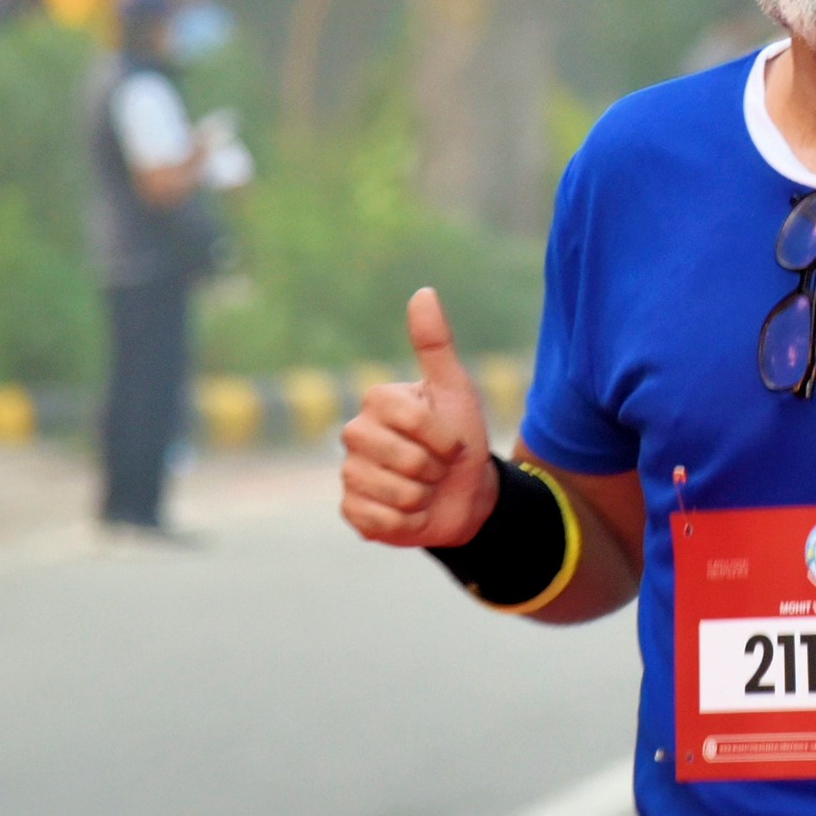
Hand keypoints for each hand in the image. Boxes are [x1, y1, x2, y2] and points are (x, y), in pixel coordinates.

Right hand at [338, 287, 497, 547]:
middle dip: (435, 469)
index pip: (412, 419)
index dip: (443, 436)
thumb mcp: (456, 391)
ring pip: (394, 493)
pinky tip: (409, 513)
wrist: (466, 495)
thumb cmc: (461, 439)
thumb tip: (423, 292)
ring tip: (425, 489)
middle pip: (404, 459)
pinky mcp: (351, 511)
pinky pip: (379, 521)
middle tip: (437, 467)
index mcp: (378, 402)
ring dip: (423, 497)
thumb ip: (436, 344)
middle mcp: (355, 434)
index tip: (450, 439)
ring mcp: (349, 474)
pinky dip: (406, 523)